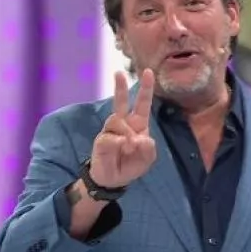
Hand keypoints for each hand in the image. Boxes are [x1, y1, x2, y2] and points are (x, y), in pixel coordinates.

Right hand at [89, 69, 156, 187]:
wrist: (114, 179)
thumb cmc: (132, 165)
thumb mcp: (147, 158)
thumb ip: (148, 147)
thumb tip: (136, 138)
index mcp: (138, 125)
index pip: (143, 104)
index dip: (146, 88)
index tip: (149, 72)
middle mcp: (123, 123)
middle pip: (121, 102)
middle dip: (120, 87)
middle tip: (118, 73)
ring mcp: (110, 130)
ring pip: (117, 121)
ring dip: (127, 134)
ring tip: (129, 147)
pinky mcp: (101, 140)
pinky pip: (111, 137)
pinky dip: (119, 144)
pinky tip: (122, 149)